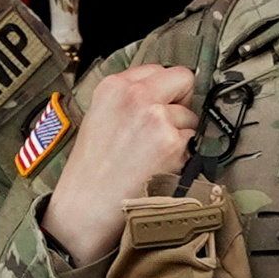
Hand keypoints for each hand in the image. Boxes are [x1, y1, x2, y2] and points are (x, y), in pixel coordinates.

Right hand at [41, 63, 198, 270]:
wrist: (85, 208)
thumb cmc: (91, 170)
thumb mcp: (100, 118)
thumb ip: (130, 99)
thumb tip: (166, 93)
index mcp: (113, 86)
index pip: (158, 69)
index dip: (163, 90)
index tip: (158, 106)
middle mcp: (135, 95)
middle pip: (183, 78)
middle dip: (181, 100)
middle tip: (165, 126)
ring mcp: (155, 117)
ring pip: (190, 116)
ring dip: (180, 134)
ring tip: (151, 155)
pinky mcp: (171, 143)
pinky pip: (193, 142)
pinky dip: (182, 156)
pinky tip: (158, 167)